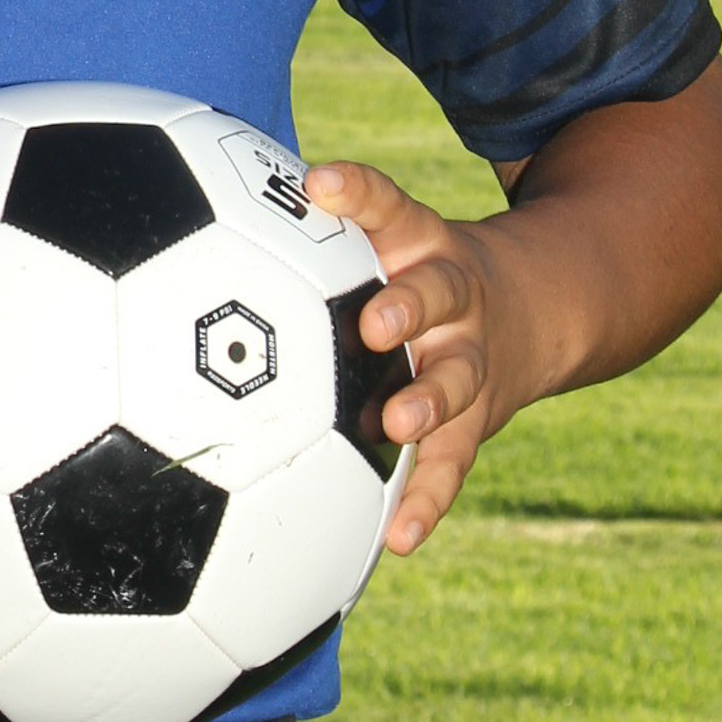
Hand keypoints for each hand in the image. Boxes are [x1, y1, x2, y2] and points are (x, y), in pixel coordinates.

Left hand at [303, 161, 543, 556]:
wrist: (530, 309)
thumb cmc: (414, 269)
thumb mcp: (388, 230)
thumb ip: (311, 223)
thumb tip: (191, 207)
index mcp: (419, 243)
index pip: (391, 205)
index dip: (359, 193)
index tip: (320, 185)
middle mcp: (452, 296)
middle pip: (439, 293)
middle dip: (408, 306)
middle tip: (376, 323)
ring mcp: (469, 359)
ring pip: (456, 378)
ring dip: (428, 401)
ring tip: (398, 421)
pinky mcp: (476, 421)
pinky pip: (452, 465)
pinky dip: (427, 501)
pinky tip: (398, 537)